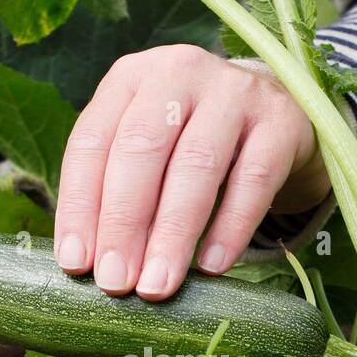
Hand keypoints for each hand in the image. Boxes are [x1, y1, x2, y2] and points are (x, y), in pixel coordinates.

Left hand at [54, 44, 328, 299]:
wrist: (278, 112)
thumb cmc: (192, 139)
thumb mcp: (149, 148)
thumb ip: (116, 191)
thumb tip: (90, 265)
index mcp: (130, 78)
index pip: (92, 142)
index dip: (79, 206)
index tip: (76, 264)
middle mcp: (179, 72)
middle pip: (141, 149)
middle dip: (123, 222)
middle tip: (115, 281)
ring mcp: (235, 92)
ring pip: (196, 165)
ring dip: (172, 233)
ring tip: (157, 284)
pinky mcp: (281, 122)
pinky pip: (253, 180)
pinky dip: (230, 227)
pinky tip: (211, 265)